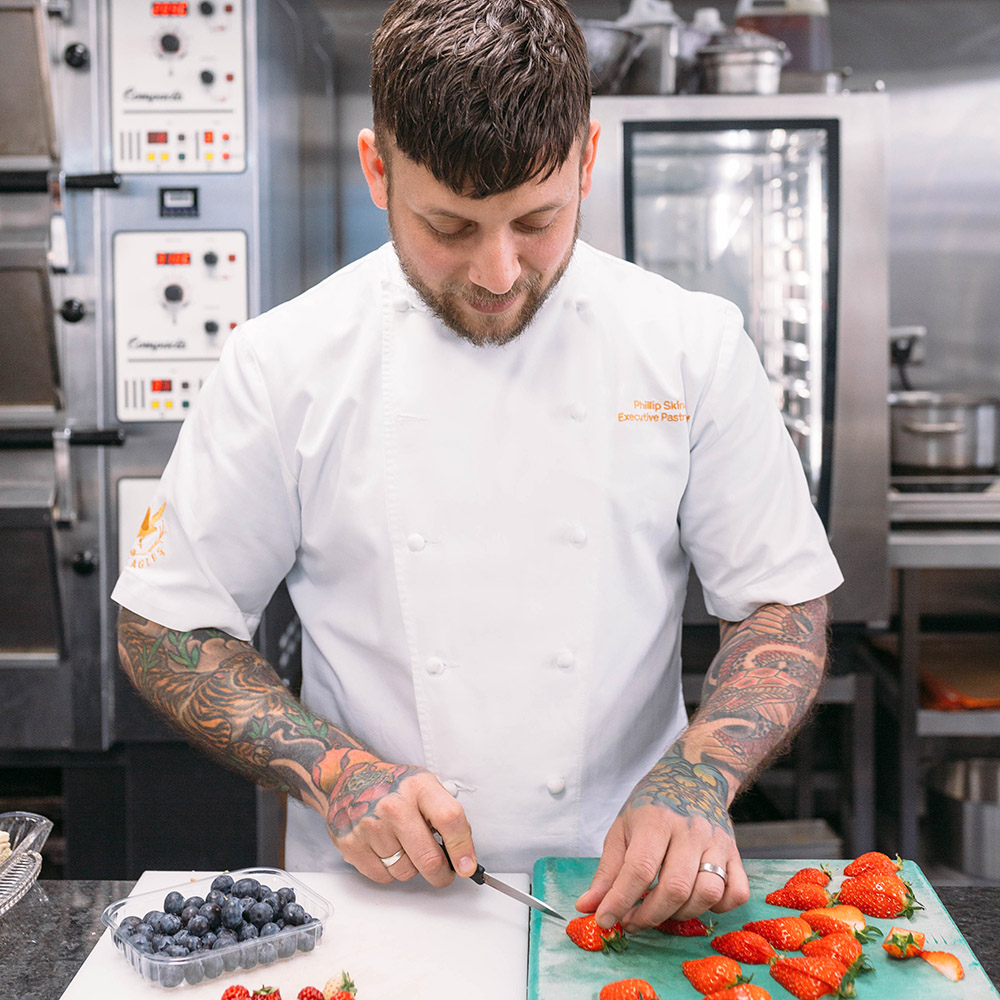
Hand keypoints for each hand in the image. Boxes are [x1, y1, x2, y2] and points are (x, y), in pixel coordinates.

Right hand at [313, 748, 476, 887]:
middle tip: (442, 871)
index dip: (463, 849)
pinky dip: (388, 870)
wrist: (351, 779)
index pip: (450, 819)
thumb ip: (446, 816)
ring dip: (410, 868)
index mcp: (419, 787)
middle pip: (429, 859)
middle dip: (441, 874)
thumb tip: (463, 857)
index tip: (467, 867)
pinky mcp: (351, 844)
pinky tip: (385, 850)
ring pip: (405, 872)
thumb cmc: (394, 787)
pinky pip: (382, 877)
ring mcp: (370, 826)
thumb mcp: (425, 786)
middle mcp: (393, 806)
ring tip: (403, 846)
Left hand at [575, 755, 749, 930]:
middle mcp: (691, 830)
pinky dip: (718, 907)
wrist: (692, 777)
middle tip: (632, 920)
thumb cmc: (652, 806)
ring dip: (682, 914)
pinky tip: (696, 900)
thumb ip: (607, 871)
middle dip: (649, 915)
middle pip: (675, 887)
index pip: (640, 869)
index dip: (620, 900)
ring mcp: (718, 842)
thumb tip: (587, 906)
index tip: (605, 919)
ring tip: (662, 910)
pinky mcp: (736, 854)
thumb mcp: (622, 828)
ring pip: (708, 893)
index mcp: (656, 820)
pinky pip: (736, 893)